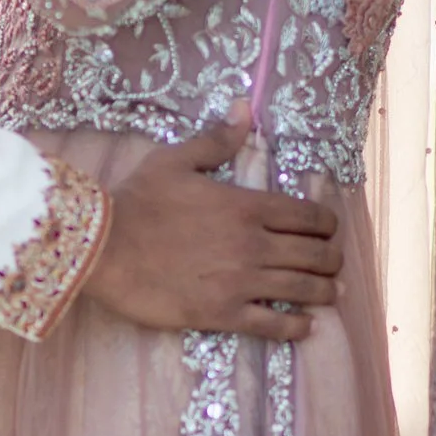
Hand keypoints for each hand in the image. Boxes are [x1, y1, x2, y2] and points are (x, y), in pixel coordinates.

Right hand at [85, 118, 342, 340]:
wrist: (102, 248)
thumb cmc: (137, 201)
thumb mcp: (176, 160)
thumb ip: (217, 139)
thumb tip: (244, 109)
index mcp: (247, 206)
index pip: (310, 216)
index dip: (328, 224)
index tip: (327, 229)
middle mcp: (254, 245)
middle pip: (316, 255)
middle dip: (332, 258)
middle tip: (333, 263)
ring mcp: (241, 282)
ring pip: (304, 290)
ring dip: (325, 292)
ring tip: (331, 294)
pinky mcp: (223, 314)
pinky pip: (274, 325)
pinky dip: (297, 326)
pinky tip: (305, 325)